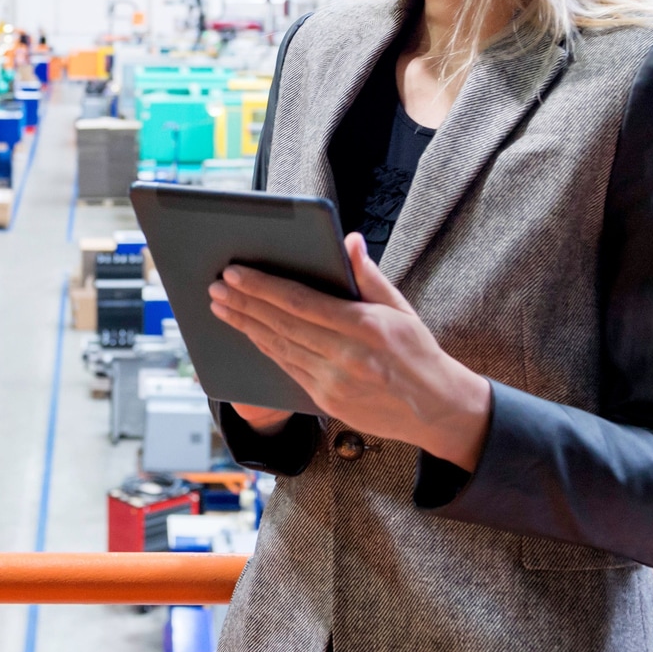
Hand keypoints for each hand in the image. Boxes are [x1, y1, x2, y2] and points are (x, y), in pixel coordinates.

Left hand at [207, 233, 492, 469]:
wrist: (437, 411)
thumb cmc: (418, 351)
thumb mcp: (402, 308)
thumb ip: (369, 276)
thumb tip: (348, 241)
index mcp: (366, 327)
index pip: (301, 302)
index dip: (263, 287)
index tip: (235, 272)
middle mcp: (347, 357)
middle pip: (282, 325)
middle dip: (243, 303)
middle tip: (215, 286)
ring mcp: (334, 383)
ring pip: (278, 348)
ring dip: (245, 325)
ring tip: (220, 306)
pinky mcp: (327, 401)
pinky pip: (287, 369)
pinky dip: (264, 348)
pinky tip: (248, 332)